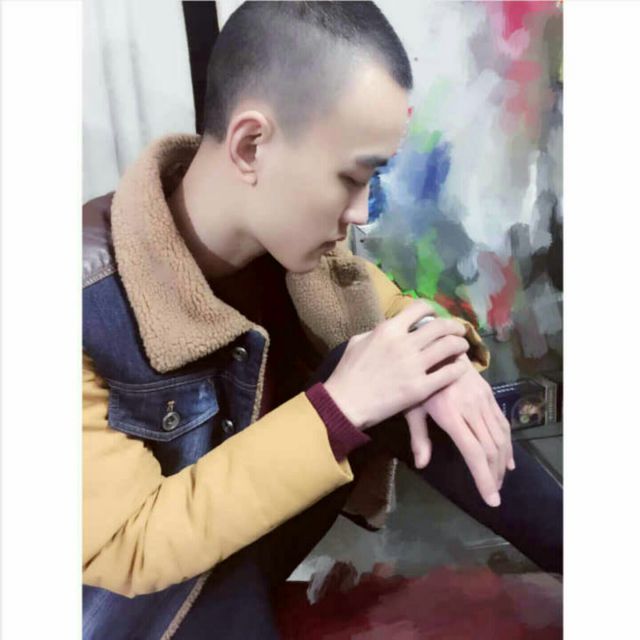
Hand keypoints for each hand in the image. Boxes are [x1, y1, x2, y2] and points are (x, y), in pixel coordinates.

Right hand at [324, 300, 470, 429]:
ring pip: (449, 347)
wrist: (344, 403)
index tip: (436, 316)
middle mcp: (404, 343)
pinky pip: (448, 374)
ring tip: (462, 347)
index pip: (419, 308)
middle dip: (454, 326)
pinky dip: (458, 368)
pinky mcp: (420, 388)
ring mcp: (414, 366)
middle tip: (458, 331)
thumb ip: (378, 332)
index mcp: (388, 329)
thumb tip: (392, 327)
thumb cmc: (347, 373)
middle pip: (440, 326)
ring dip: (460, 344)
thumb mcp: (358, 342)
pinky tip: (459, 368)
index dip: (432, 310)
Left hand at [403, 354, 514, 507]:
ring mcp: (482, 400)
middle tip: (494, 494)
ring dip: (502, 462)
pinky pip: (502, 423)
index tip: (491, 499)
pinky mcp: (489, 394)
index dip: (483, 478)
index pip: (473, 452)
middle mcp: (471, 408)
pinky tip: (507, 460)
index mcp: (450, 414)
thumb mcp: (411, 407)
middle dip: (494, 475)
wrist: (435, 347)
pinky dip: (507, 444)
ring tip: (499, 481)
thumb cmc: (416, 379)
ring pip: (500, 437)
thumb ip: (418, 436)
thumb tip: (422, 465)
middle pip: (490, 449)